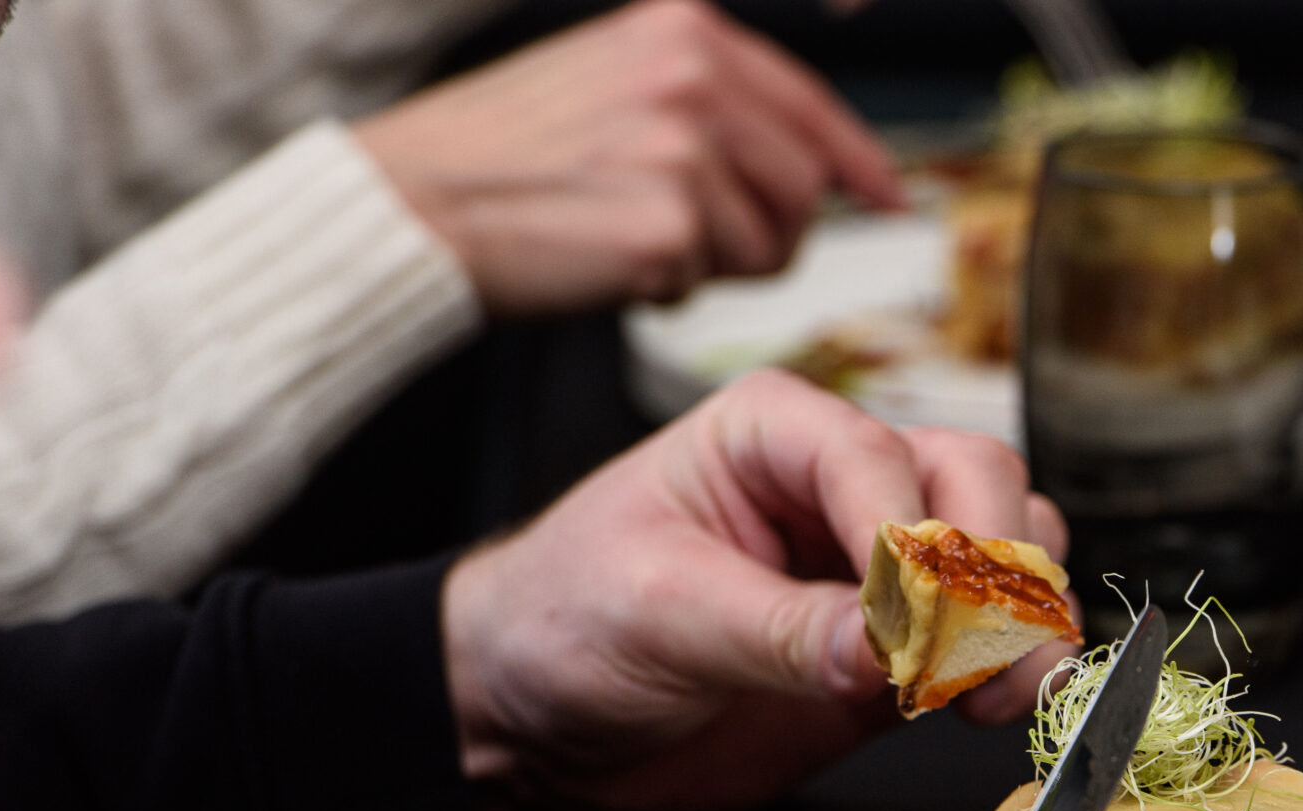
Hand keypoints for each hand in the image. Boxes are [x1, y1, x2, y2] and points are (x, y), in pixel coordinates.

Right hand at [352, 0, 903, 314]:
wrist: (415, 202)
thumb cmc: (505, 158)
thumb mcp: (613, 84)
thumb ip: (710, 105)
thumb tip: (811, 165)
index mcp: (683, 30)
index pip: (810, 104)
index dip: (858, 162)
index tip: (886, 197)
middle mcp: (691, 76)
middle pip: (804, 186)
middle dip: (768, 230)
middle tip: (692, 241)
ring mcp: (682, 148)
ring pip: (770, 243)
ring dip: (716, 264)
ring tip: (635, 238)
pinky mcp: (668, 222)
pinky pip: (711, 283)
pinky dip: (668, 289)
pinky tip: (610, 260)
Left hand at [442, 370, 1070, 810]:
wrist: (538, 719)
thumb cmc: (562, 624)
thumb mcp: (653, 613)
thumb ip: (774, 628)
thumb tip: (881, 650)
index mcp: (772, 432)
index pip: (877, 458)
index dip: (912, 539)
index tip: (914, 623)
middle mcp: (843, 483)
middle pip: (976, 482)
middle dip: (994, 569)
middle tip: (978, 656)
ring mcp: (884, 565)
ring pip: (1009, 548)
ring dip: (1024, 618)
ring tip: (997, 690)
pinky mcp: (905, 645)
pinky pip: (995, 633)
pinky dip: (1016, 664)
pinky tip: (993, 706)